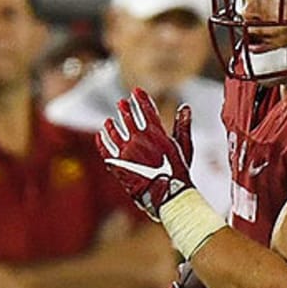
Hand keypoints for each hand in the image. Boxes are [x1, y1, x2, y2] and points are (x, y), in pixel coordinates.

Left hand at [97, 88, 194, 222]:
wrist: (167, 196)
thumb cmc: (178, 174)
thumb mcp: (185, 149)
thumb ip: (183, 127)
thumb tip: (185, 108)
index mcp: (155, 134)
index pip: (145, 109)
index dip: (140, 99)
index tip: (136, 91)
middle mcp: (138, 139)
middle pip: (128, 117)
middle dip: (125, 109)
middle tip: (122, 104)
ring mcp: (126, 151)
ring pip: (114, 131)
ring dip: (112, 124)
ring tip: (110, 120)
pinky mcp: (118, 163)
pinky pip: (105, 148)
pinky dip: (102, 140)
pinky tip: (101, 135)